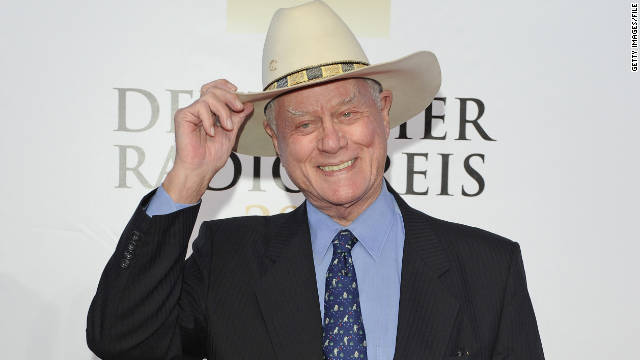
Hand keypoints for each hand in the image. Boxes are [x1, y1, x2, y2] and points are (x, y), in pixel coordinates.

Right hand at [163, 79, 253, 202]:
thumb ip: (238, 118)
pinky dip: (209, 119)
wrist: (200, 169)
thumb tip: (248, 105)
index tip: (238, 92)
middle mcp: (200, 110)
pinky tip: (210, 132)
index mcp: (210, 112)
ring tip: (226, 127)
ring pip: (209, 96)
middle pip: (214, 89)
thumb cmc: (211, 157)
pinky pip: (200, 107)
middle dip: (230, 98)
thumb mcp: (231, 133)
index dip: (225, 86)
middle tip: (238, 108)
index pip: (215, 89)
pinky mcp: (183, 116)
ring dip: (223, 111)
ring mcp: (191, 112)